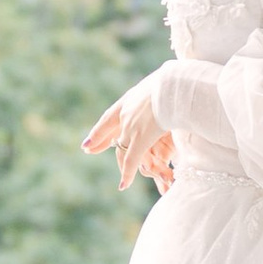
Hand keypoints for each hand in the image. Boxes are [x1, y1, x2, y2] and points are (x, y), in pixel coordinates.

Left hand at [83, 77, 175, 191]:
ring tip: (115, 173)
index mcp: (130, 99)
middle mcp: (126, 114)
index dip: (101, 128)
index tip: (90, 136)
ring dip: (122, 163)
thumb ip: (163, 86)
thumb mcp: (164, 81)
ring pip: (123, 149)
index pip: (110, 116)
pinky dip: (127, 174)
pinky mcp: (139, 140)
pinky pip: (131, 161)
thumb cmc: (175, 81)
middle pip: (111, 133)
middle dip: (98, 141)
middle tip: (87, 149)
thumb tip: (173, 79)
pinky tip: (123, 185)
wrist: (173, 86)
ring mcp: (131, 128)